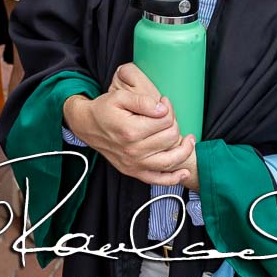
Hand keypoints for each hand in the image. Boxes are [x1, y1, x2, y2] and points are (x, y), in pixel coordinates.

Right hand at [110, 65, 198, 188]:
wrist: (87, 126)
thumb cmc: (104, 110)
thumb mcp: (120, 96)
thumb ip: (142, 101)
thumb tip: (163, 109)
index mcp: (130, 131)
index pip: (165, 121)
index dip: (168, 108)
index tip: (163, 102)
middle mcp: (133, 150)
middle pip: (170, 138)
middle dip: (174, 124)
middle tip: (168, 116)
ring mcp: (134, 164)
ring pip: (170, 160)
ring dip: (184, 150)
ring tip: (189, 140)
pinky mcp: (133, 172)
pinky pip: (158, 180)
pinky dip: (174, 178)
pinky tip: (185, 172)